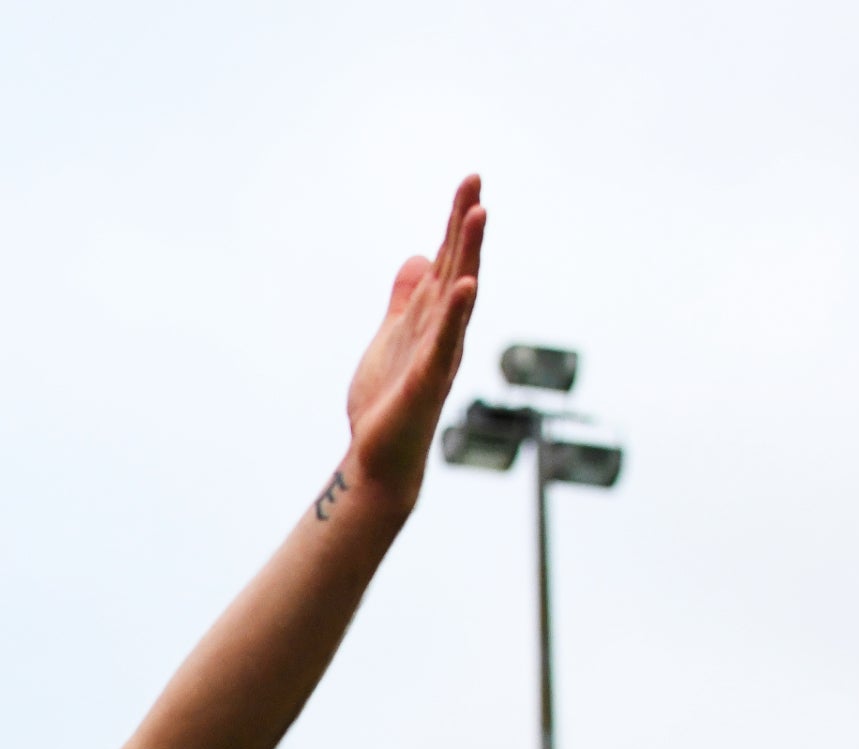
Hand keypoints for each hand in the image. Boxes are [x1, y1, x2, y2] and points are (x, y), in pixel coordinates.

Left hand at [338, 177, 486, 500]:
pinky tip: (465, 286)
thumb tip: (419, 258)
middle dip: (466, 225)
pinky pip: (444, 341)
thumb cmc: (389, 402)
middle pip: (459, 267)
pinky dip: (455, 313)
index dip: (457, 223)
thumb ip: (406, 299)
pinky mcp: (427, 379)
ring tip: (478, 215)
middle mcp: (444, 330)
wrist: (380, 457)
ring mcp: (439, 354)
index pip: (449, 262)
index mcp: (433, 318)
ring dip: (469, 255)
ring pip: (458, 296)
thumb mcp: (392, 336)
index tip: (469, 183)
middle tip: (475, 182)